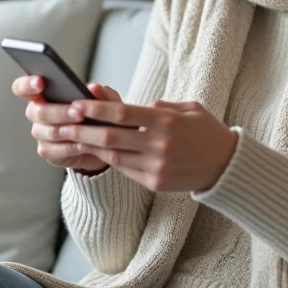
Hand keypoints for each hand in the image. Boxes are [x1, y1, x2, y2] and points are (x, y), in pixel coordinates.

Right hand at [12, 75, 119, 174]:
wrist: (102, 143)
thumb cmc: (97, 114)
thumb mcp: (105, 101)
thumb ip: (101, 93)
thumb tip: (94, 88)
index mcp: (44, 94)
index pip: (23, 87)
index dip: (27, 84)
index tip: (40, 82)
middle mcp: (37, 112)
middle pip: (36, 111)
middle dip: (58, 111)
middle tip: (77, 112)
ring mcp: (41, 133)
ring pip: (45, 131)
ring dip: (65, 129)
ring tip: (83, 127)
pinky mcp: (47, 151)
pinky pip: (54, 149)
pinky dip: (70, 147)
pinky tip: (83, 143)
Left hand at [58, 99, 237, 192]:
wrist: (226, 166)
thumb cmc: (206, 131)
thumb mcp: (189, 108)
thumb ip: (160, 107)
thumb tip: (133, 109)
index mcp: (166, 121)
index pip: (122, 114)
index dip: (96, 109)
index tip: (76, 104)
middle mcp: (159, 145)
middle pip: (110, 137)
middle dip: (82, 130)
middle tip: (60, 124)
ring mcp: (156, 166)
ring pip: (113, 156)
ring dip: (89, 147)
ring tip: (69, 138)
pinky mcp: (155, 183)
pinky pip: (125, 169)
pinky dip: (108, 159)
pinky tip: (93, 152)